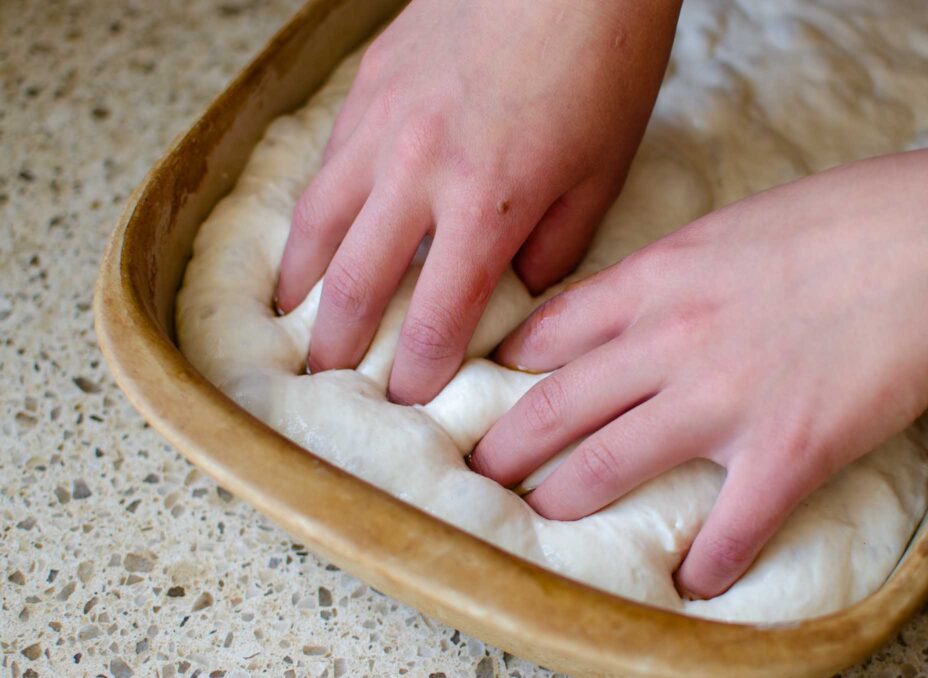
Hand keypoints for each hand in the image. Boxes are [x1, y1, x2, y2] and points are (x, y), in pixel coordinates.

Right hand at [276, 0, 681, 402]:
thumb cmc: (604, 63)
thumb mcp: (603, 172)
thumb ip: (556, 247)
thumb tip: (518, 292)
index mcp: (487, 202)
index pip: (434, 315)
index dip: (416, 371)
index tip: (406, 401)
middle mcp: (418, 169)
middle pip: (354, 280)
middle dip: (337, 344)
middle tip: (327, 379)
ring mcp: (383, 121)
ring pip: (316, 220)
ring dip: (300, 280)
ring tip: (291, 317)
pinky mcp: (369, 82)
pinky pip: (327, 161)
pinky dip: (314, 210)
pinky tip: (316, 230)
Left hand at [471, 141, 927, 597]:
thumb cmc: (833, 222)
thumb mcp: (722, 230)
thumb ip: (663, 274)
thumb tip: (625, 307)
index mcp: (654, 281)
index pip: (548, 334)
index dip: (507, 370)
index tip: (490, 393)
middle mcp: (669, 344)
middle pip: (555, 409)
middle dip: (504, 450)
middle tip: (476, 475)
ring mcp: (722, 400)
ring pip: (608, 466)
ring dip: (563, 506)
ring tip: (538, 526)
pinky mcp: (785, 451)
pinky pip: (728, 527)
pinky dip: (702, 563)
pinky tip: (686, 582)